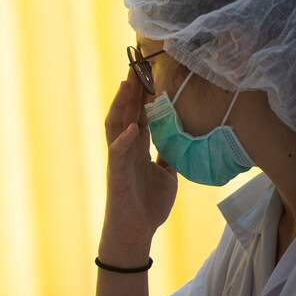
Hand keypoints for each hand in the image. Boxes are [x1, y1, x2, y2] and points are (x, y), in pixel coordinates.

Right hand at [99, 69, 177, 260]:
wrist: (136, 232)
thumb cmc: (148, 205)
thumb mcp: (166, 175)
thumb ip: (167, 157)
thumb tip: (179, 142)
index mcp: (137, 147)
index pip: (139, 113)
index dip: (143, 93)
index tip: (149, 71)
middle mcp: (126, 147)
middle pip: (126, 111)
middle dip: (131, 88)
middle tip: (136, 63)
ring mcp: (119, 159)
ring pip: (116, 124)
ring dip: (121, 104)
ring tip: (128, 84)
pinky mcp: (117, 173)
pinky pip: (118, 152)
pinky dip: (124, 139)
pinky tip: (132, 127)